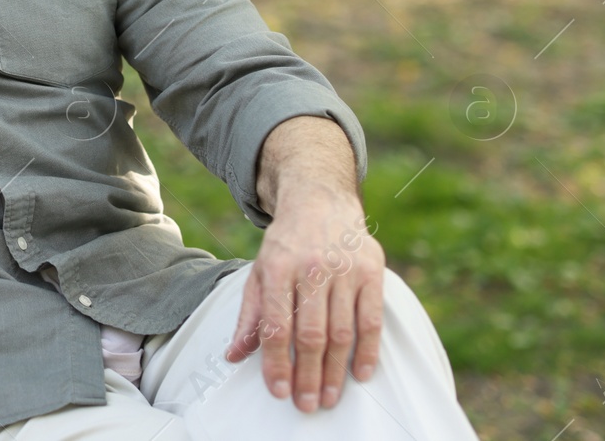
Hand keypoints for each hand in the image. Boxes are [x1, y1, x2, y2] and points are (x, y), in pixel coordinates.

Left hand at [224, 186, 383, 412]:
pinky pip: (371, 319)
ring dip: (335, 371)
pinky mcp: (372, 270)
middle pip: (310, 334)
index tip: (280, 391)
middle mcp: (311, 268)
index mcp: (277, 267)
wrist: (320, 201)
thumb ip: (250, 315)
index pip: (276, 325)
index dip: (276, 363)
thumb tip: (233, 355)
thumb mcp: (260, 272)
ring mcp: (344, 269)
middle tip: (307, 405)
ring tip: (329, 397)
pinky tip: (360, 374)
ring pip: (341, 332)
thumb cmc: (286, 245)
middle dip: (308, 375)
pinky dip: (368, 350)